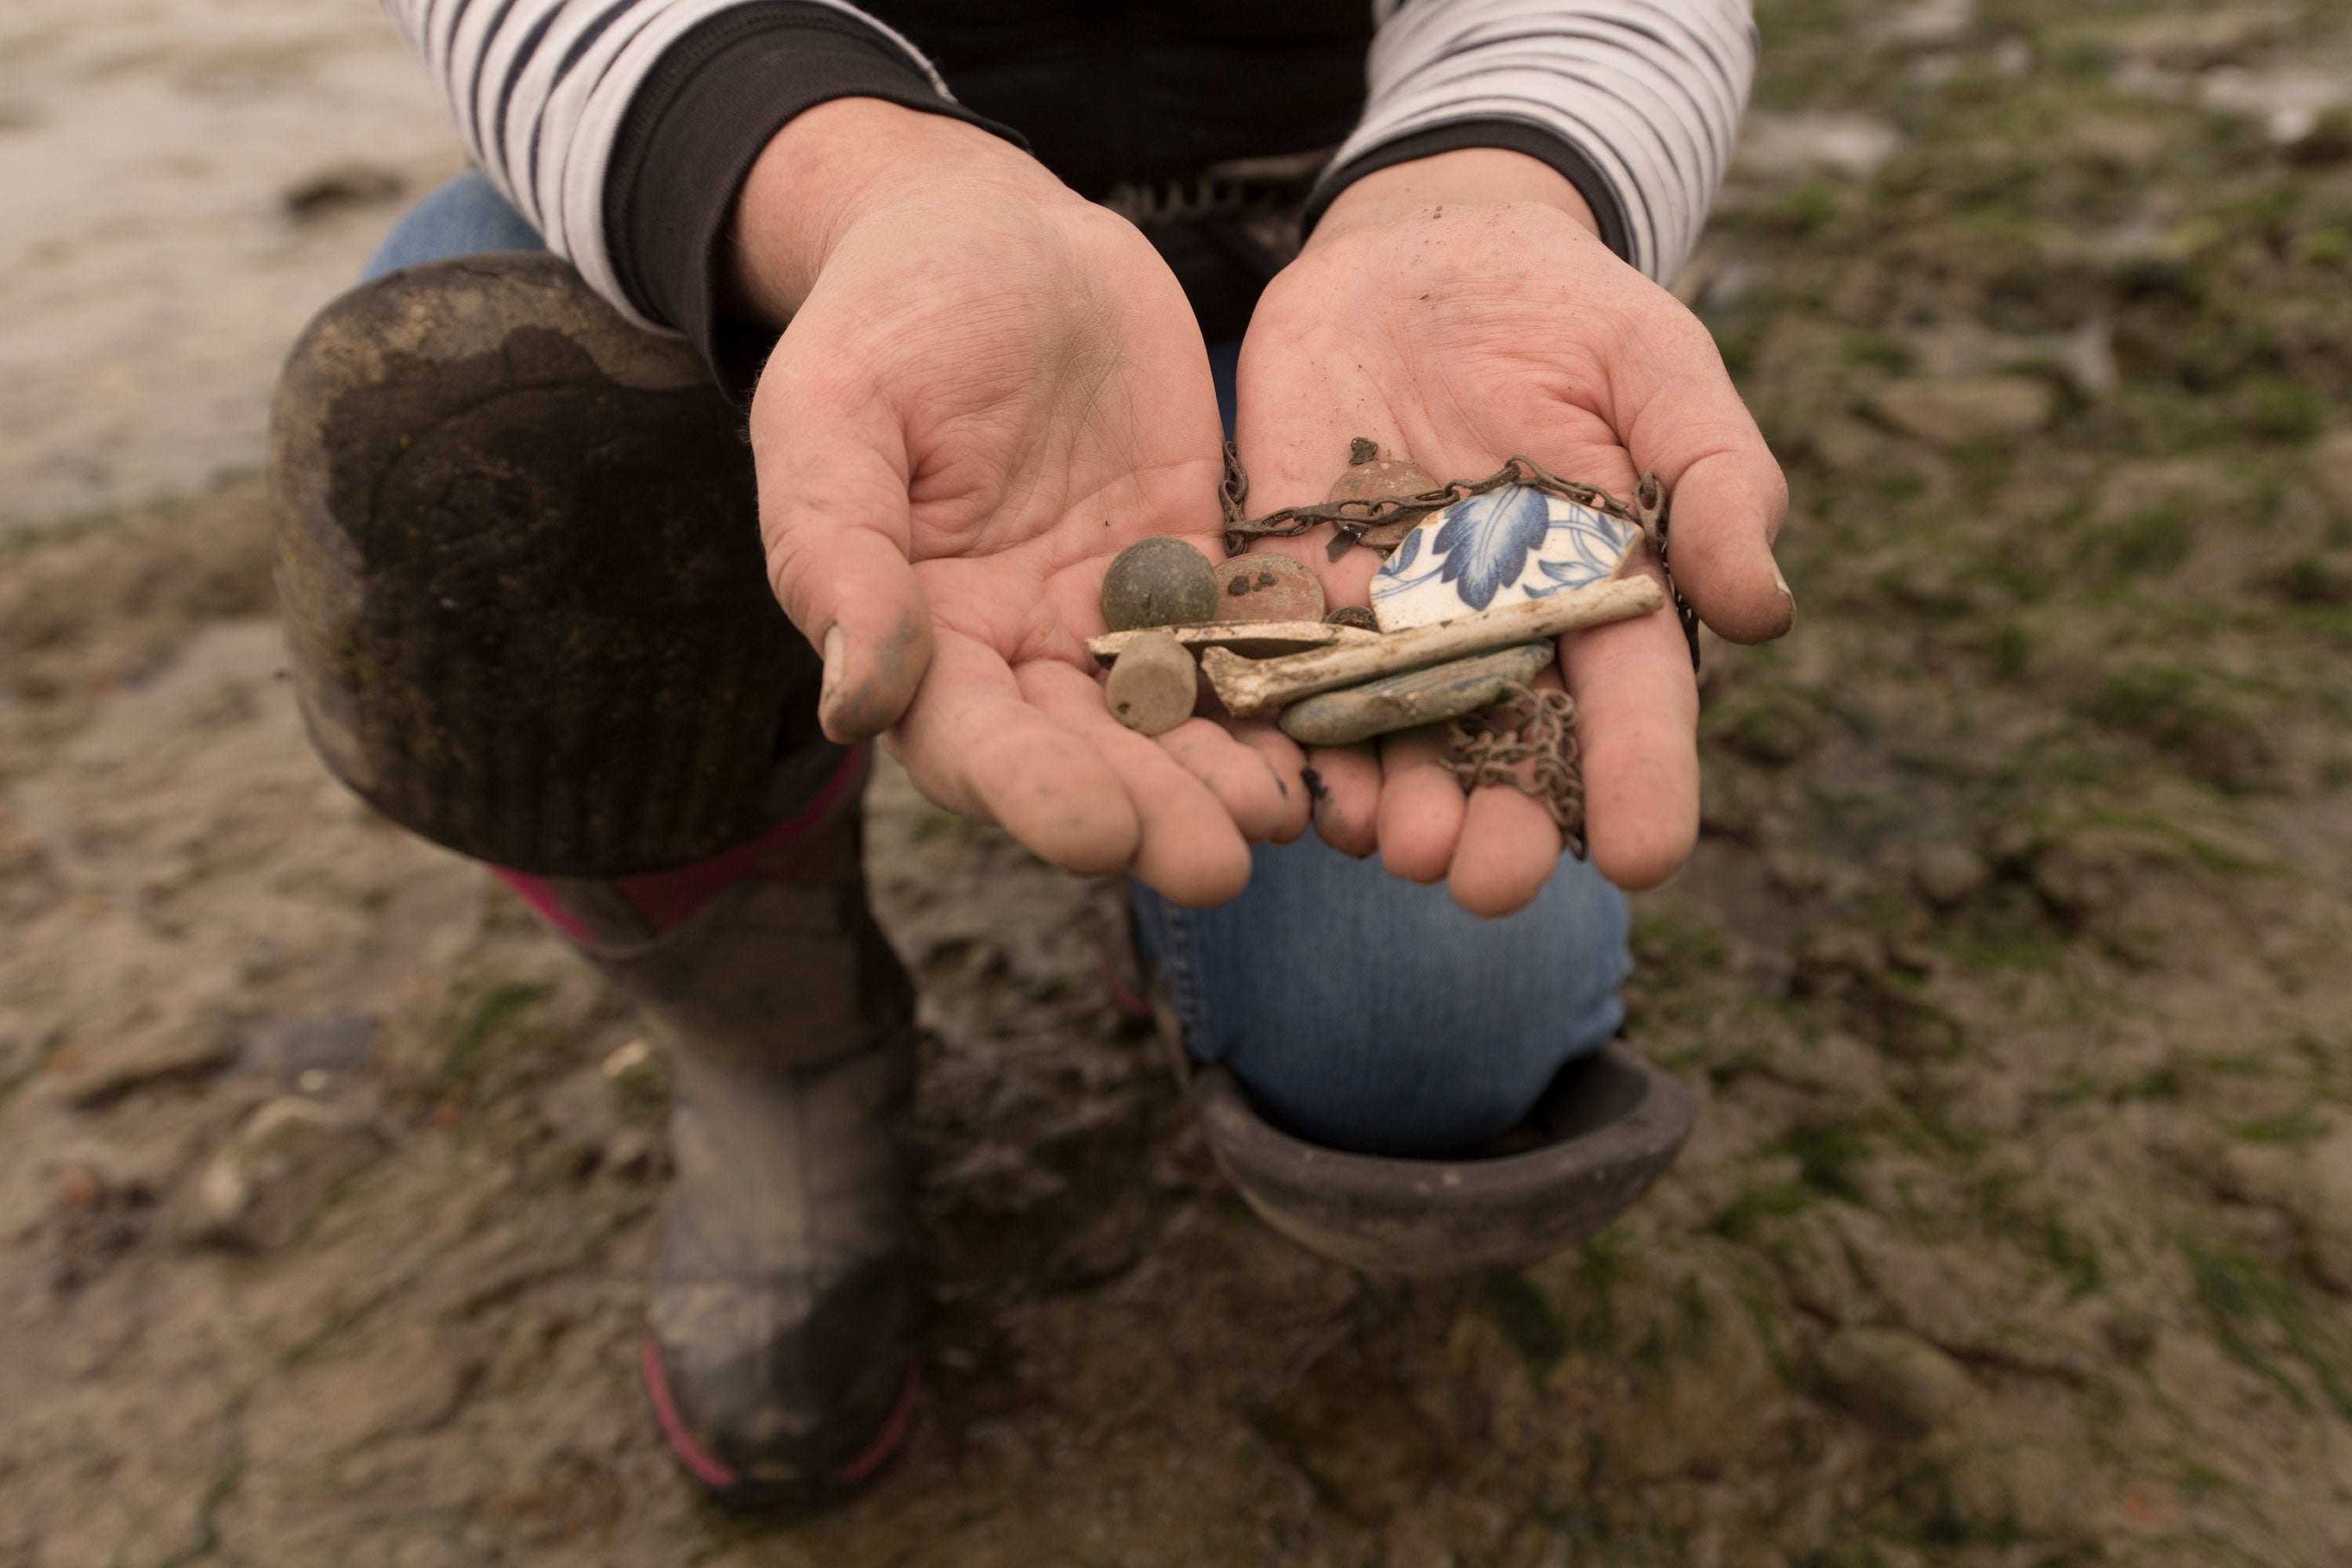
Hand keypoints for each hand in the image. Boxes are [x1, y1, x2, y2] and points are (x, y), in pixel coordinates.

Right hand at [731, 100, 1308, 904]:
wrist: (993, 228)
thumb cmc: (886, 315)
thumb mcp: (832, 414)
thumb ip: (838, 555)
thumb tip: (855, 703)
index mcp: (919, 635)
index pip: (973, 745)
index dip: (1034, 794)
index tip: (1098, 834)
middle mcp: (1019, 651)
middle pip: (1087, 759)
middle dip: (1151, 814)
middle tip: (1218, 863)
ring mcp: (1113, 616)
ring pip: (1174, 722)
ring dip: (1225, 775)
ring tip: (1281, 813)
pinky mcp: (1194, 570)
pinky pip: (1245, 643)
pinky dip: (1285, 691)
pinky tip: (1335, 730)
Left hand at [1234, 148, 1789, 913]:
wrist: (1427, 250)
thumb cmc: (1573, 314)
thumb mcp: (1663, 370)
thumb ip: (1717, 480)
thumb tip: (1763, 610)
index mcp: (1601, 601)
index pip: (1632, 712)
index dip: (1641, 785)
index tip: (1645, 858)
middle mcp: (1494, 634)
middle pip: (1502, 755)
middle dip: (1498, 829)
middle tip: (1488, 884)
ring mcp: (1389, 614)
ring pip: (1390, 734)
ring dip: (1388, 798)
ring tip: (1390, 844)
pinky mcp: (1293, 576)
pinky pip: (1282, 664)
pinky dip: (1281, 721)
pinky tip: (1284, 769)